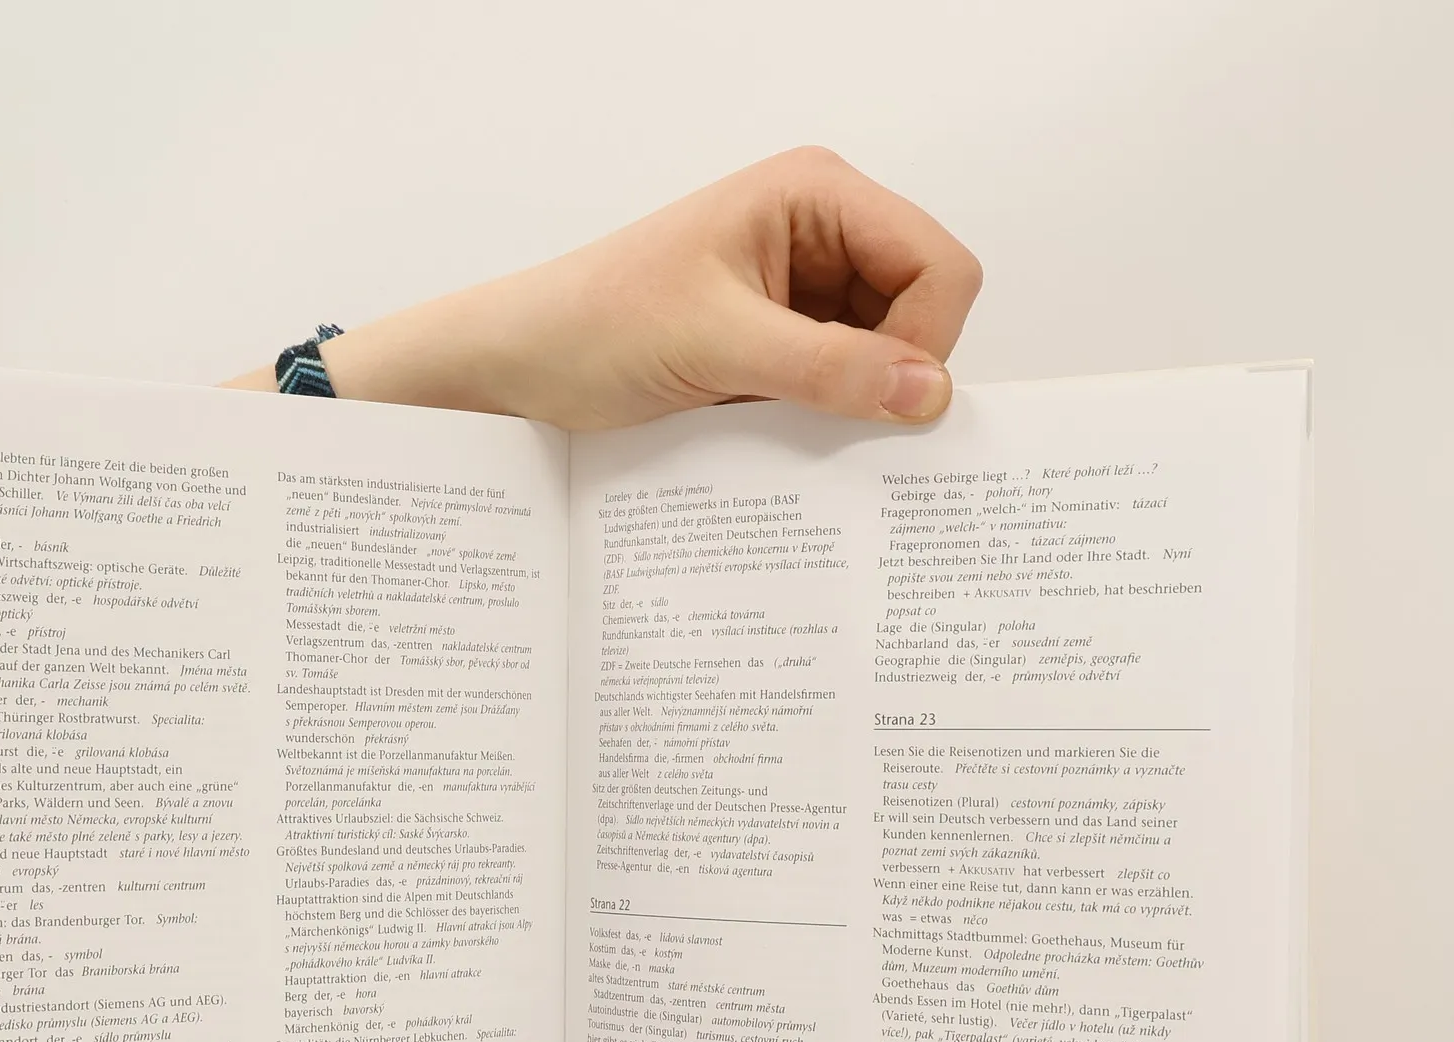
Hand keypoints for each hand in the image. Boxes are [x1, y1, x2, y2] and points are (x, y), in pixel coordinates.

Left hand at [229, 148, 981, 429]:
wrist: (517, 366)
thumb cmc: (591, 325)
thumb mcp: (716, 345)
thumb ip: (828, 368)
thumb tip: (928, 393)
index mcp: (814, 195)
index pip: (937, 264)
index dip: (926, 339)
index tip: (882, 402)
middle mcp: (819, 234)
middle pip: (922, 311)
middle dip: (894, 374)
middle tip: (835, 424)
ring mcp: (801, 293)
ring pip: (885, 358)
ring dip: (855, 403)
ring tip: (788, 424)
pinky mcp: (778, 346)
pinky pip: (840, 387)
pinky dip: (827, 419)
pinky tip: (779, 434)